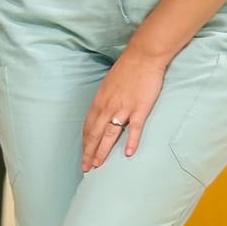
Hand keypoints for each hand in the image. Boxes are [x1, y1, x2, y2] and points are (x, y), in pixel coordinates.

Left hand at [80, 49, 168, 170]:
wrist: (143, 57)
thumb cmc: (126, 70)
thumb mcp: (107, 85)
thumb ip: (104, 101)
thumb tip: (101, 113)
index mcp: (99, 101)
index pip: (88, 127)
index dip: (85, 142)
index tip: (83, 155)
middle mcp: (107, 107)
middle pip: (94, 134)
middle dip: (89, 152)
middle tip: (86, 168)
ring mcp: (123, 108)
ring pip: (109, 134)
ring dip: (102, 151)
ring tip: (98, 165)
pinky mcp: (139, 108)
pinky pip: (134, 128)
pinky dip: (131, 141)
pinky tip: (128, 154)